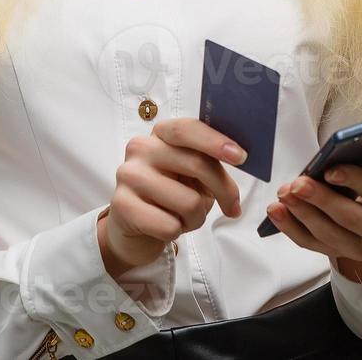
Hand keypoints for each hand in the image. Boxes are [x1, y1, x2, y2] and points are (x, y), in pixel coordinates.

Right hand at [98, 118, 245, 275]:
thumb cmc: (169, 198)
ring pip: (188, 201)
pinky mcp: (121, 204)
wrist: (133, 230)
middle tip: (232, 208)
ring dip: (196, 218)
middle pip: (197, 164)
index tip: (241, 157)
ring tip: (183, 218)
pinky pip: (169, 225)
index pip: (188, 129)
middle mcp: (142, 148)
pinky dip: (177, 232)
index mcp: (161, 134)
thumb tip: (240, 158)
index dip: (215, 141)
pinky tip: (165, 227)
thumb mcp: (192, 176)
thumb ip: (209, 164)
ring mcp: (128, 175)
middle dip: (224, 190)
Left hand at [266, 134, 361, 275]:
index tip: (331, 170)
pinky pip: (311, 245)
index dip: (357, 181)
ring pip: (330, 235)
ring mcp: (361, 247)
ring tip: (284, 193)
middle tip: (299, 184)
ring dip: (303, 214)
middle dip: (324, 200)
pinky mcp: (338, 254)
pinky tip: (276, 211)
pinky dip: (291, 228)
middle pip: (353, 219)